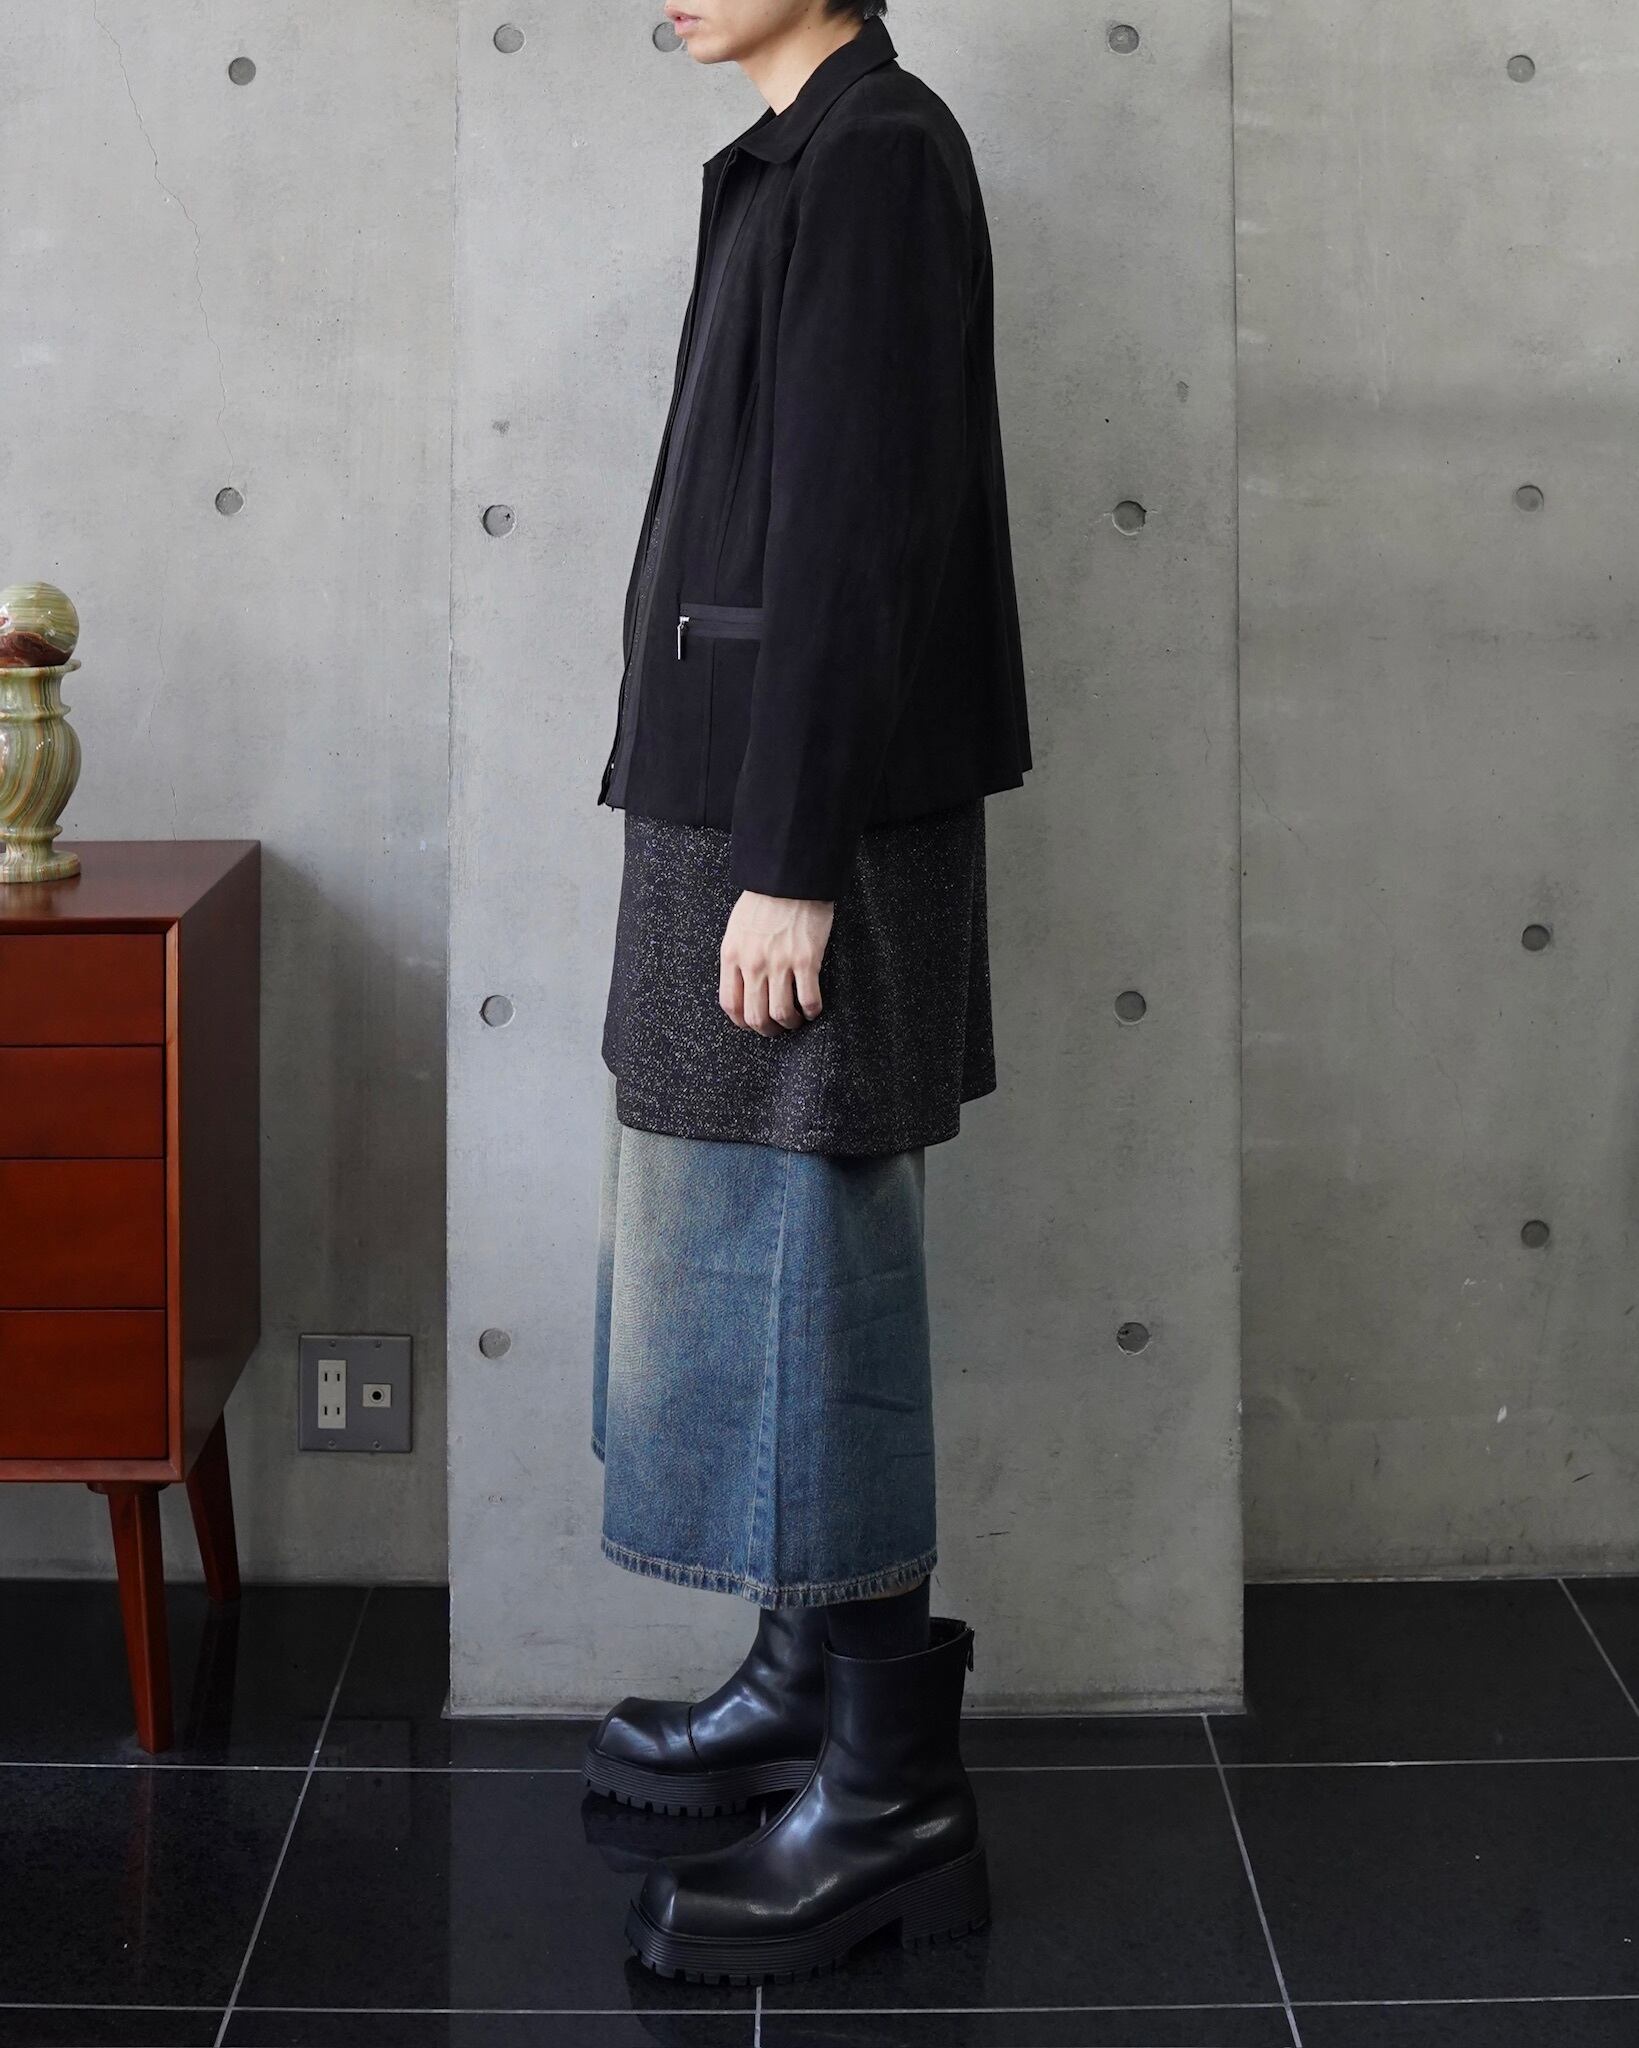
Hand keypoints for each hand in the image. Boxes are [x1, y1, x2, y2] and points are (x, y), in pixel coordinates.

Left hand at [719, 890, 833, 1035]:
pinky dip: (812, 1011)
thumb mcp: (737, 928)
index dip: (742, 1022)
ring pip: (781, 1014)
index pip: (730, 1003)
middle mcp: (753, 964)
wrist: (790, 876)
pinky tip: (814, 1008)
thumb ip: (738, 956)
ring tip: (796, 1019)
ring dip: (790, 1023)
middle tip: (777, 1028)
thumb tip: (743, 983)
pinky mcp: (806, 960)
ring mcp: (780, 963)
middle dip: (767, 1030)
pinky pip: (809, 999)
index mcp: (732, 955)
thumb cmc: (765, 898)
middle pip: (755, 1016)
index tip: (752, 1023)